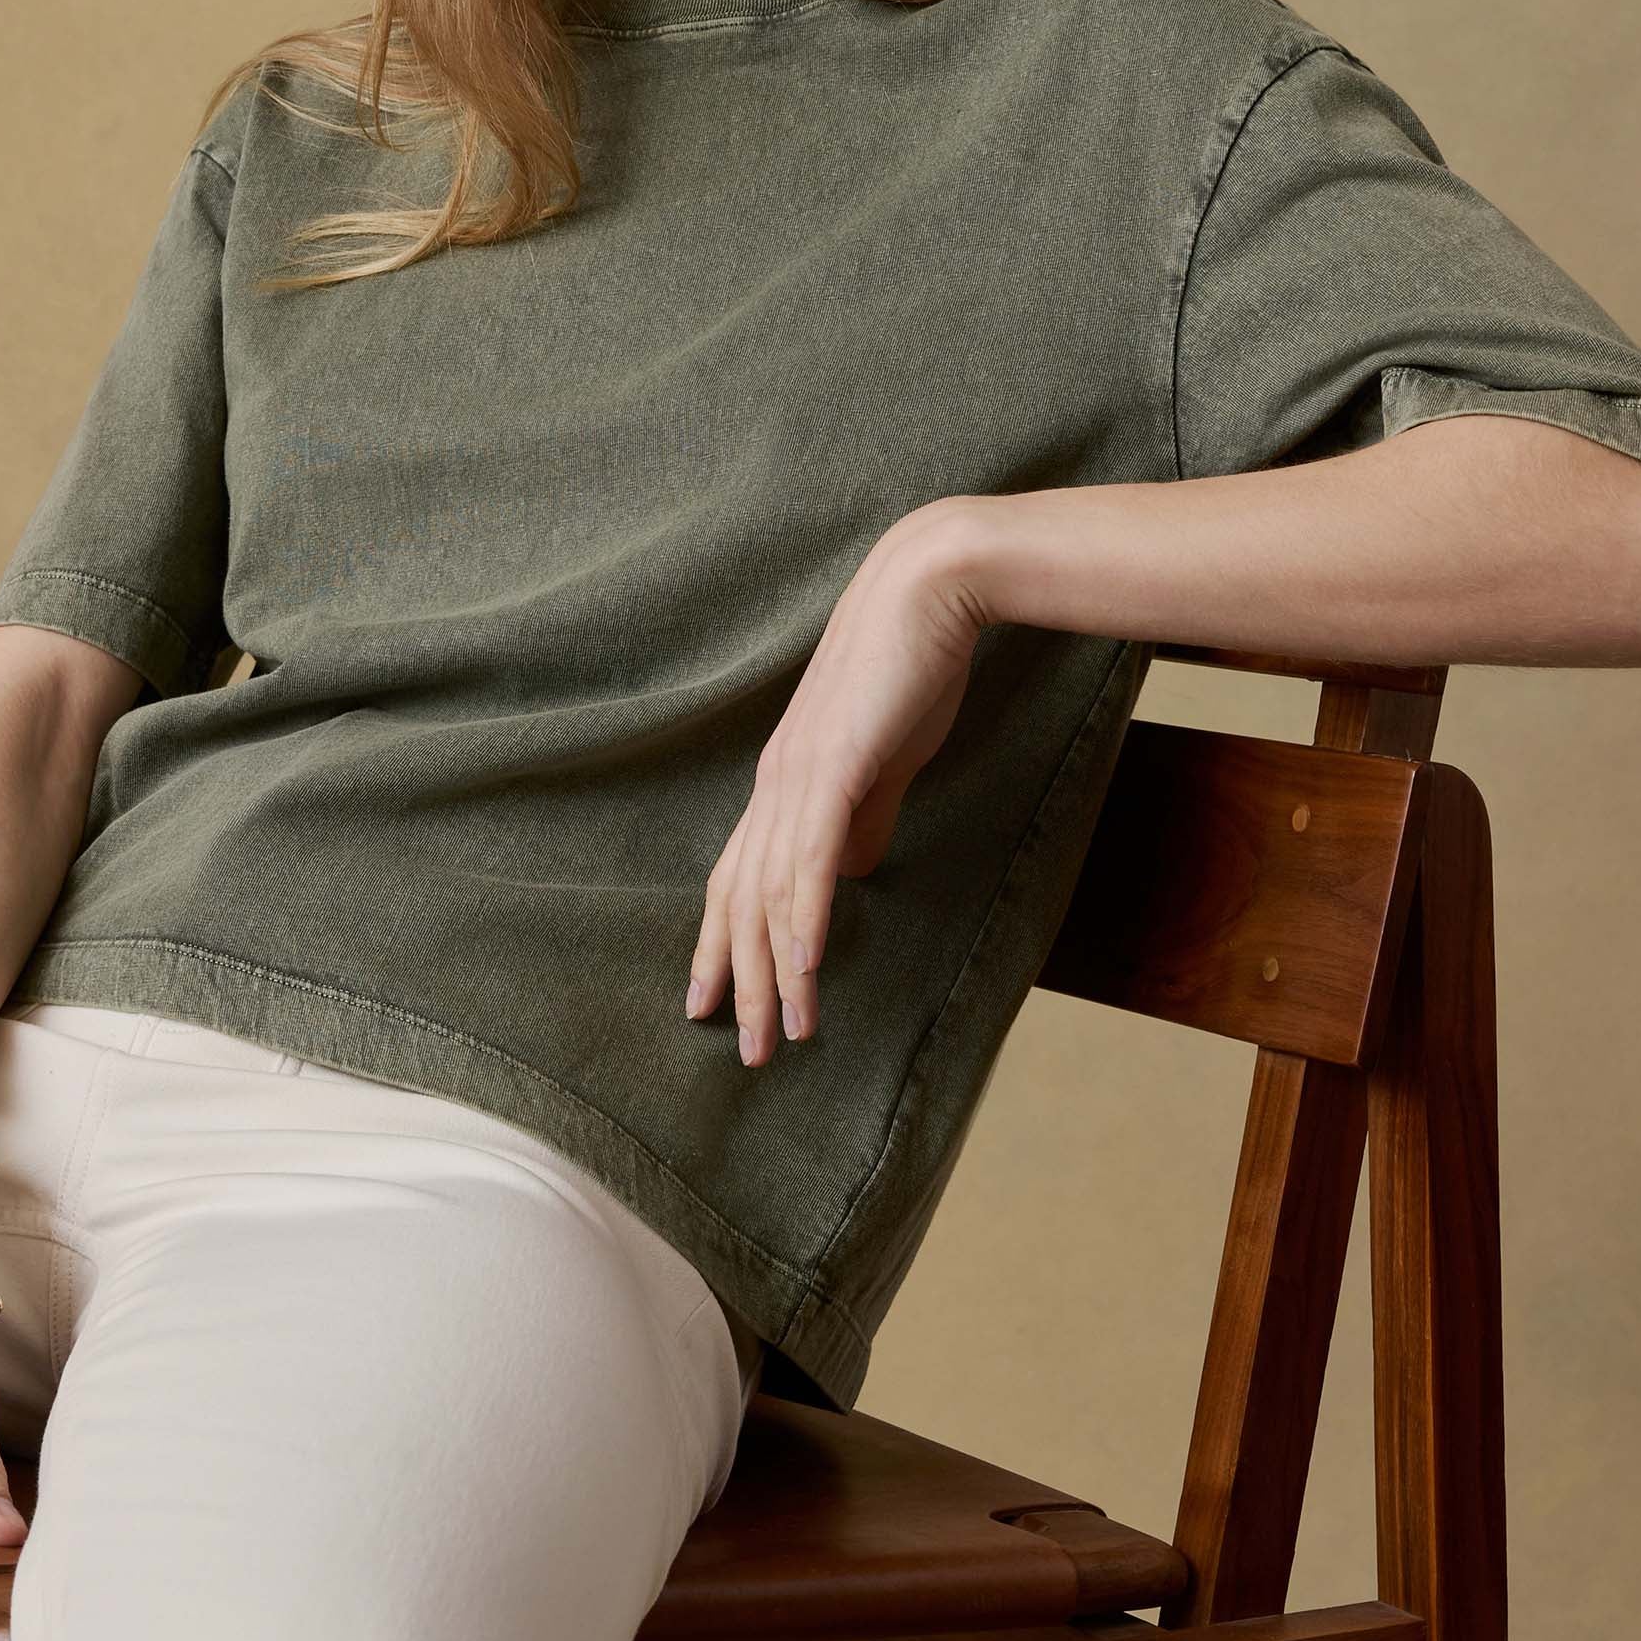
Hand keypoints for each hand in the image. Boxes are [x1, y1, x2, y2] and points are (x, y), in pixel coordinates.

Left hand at [685, 502, 985, 1065]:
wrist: (930, 588)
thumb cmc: (912, 667)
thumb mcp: (883, 759)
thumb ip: (864, 816)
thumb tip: (851, 872)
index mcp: (783, 782)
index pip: (736, 879)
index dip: (720, 945)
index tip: (711, 1004)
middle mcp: (775, 784)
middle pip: (740, 902)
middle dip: (739, 983)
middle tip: (747, 1051)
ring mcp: (798, 776)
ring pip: (768, 893)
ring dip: (773, 972)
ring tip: (782, 1034)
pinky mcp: (833, 767)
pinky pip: (809, 859)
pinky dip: (802, 919)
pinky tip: (802, 968)